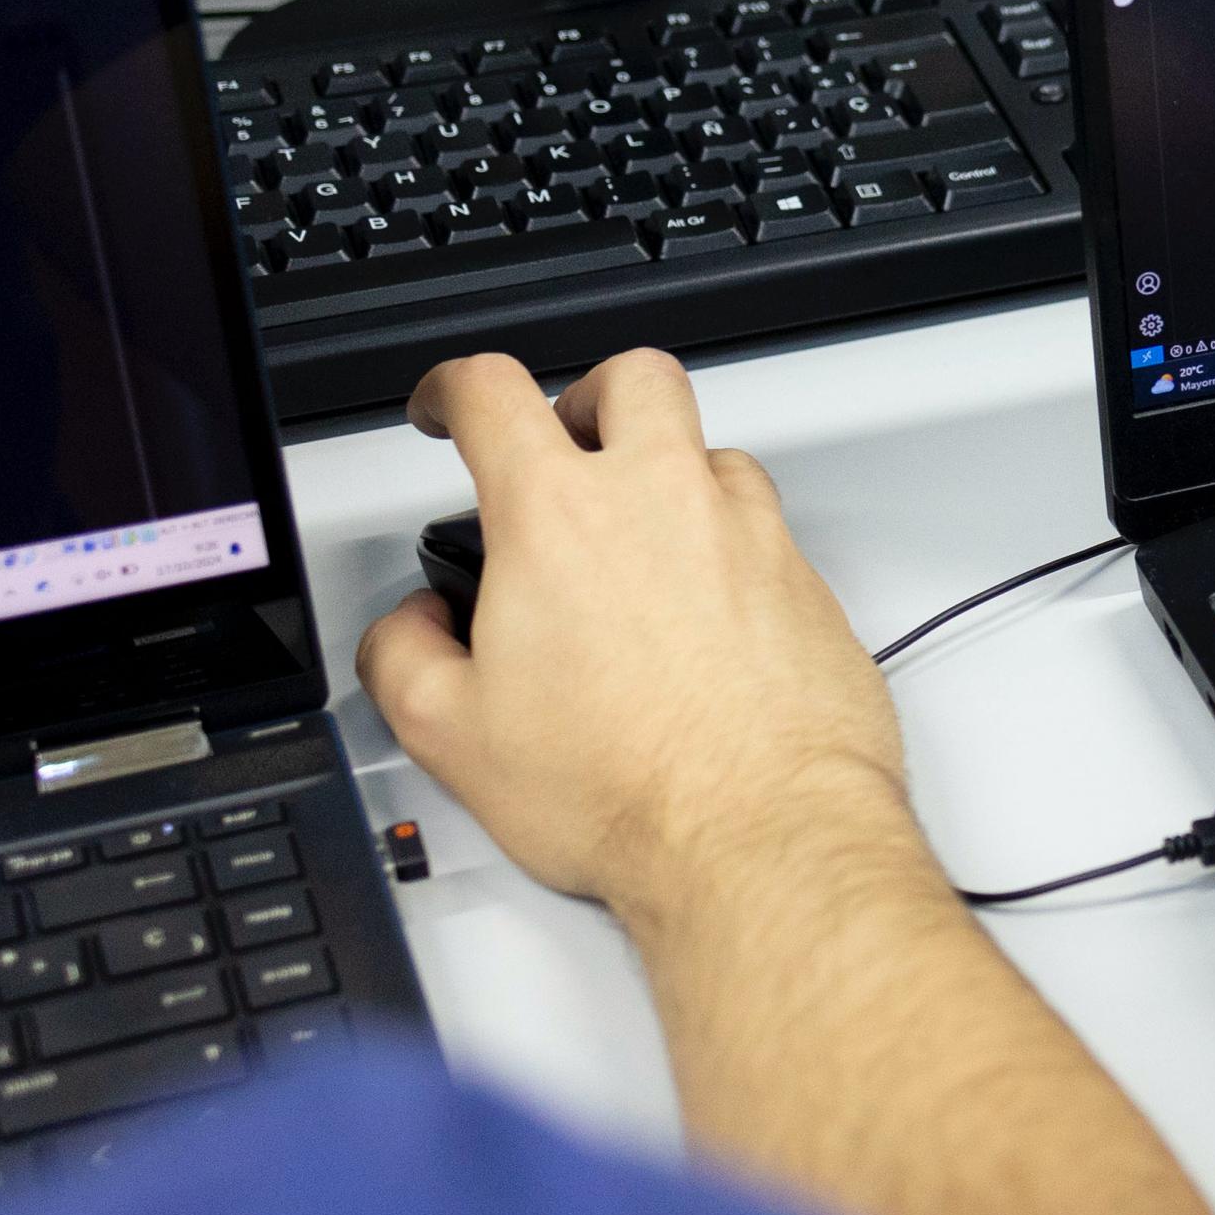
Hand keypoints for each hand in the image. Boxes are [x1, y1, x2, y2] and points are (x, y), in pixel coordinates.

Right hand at [356, 351, 920, 926]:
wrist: (761, 835)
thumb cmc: (628, 788)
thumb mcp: (451, 733)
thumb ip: (403, 654)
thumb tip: (413, 626)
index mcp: (561, 515)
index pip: (494, 391)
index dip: (455, 388)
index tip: (450, 407)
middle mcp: (667, 502)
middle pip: (634, 379)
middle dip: (589, 398)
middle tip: (566, 446)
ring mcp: (752, 536)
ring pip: (712, 455)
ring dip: (670, 477)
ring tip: (639, 546)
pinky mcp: (812, 585)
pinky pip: (768, 532)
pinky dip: (729, 549)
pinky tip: (706, 613)